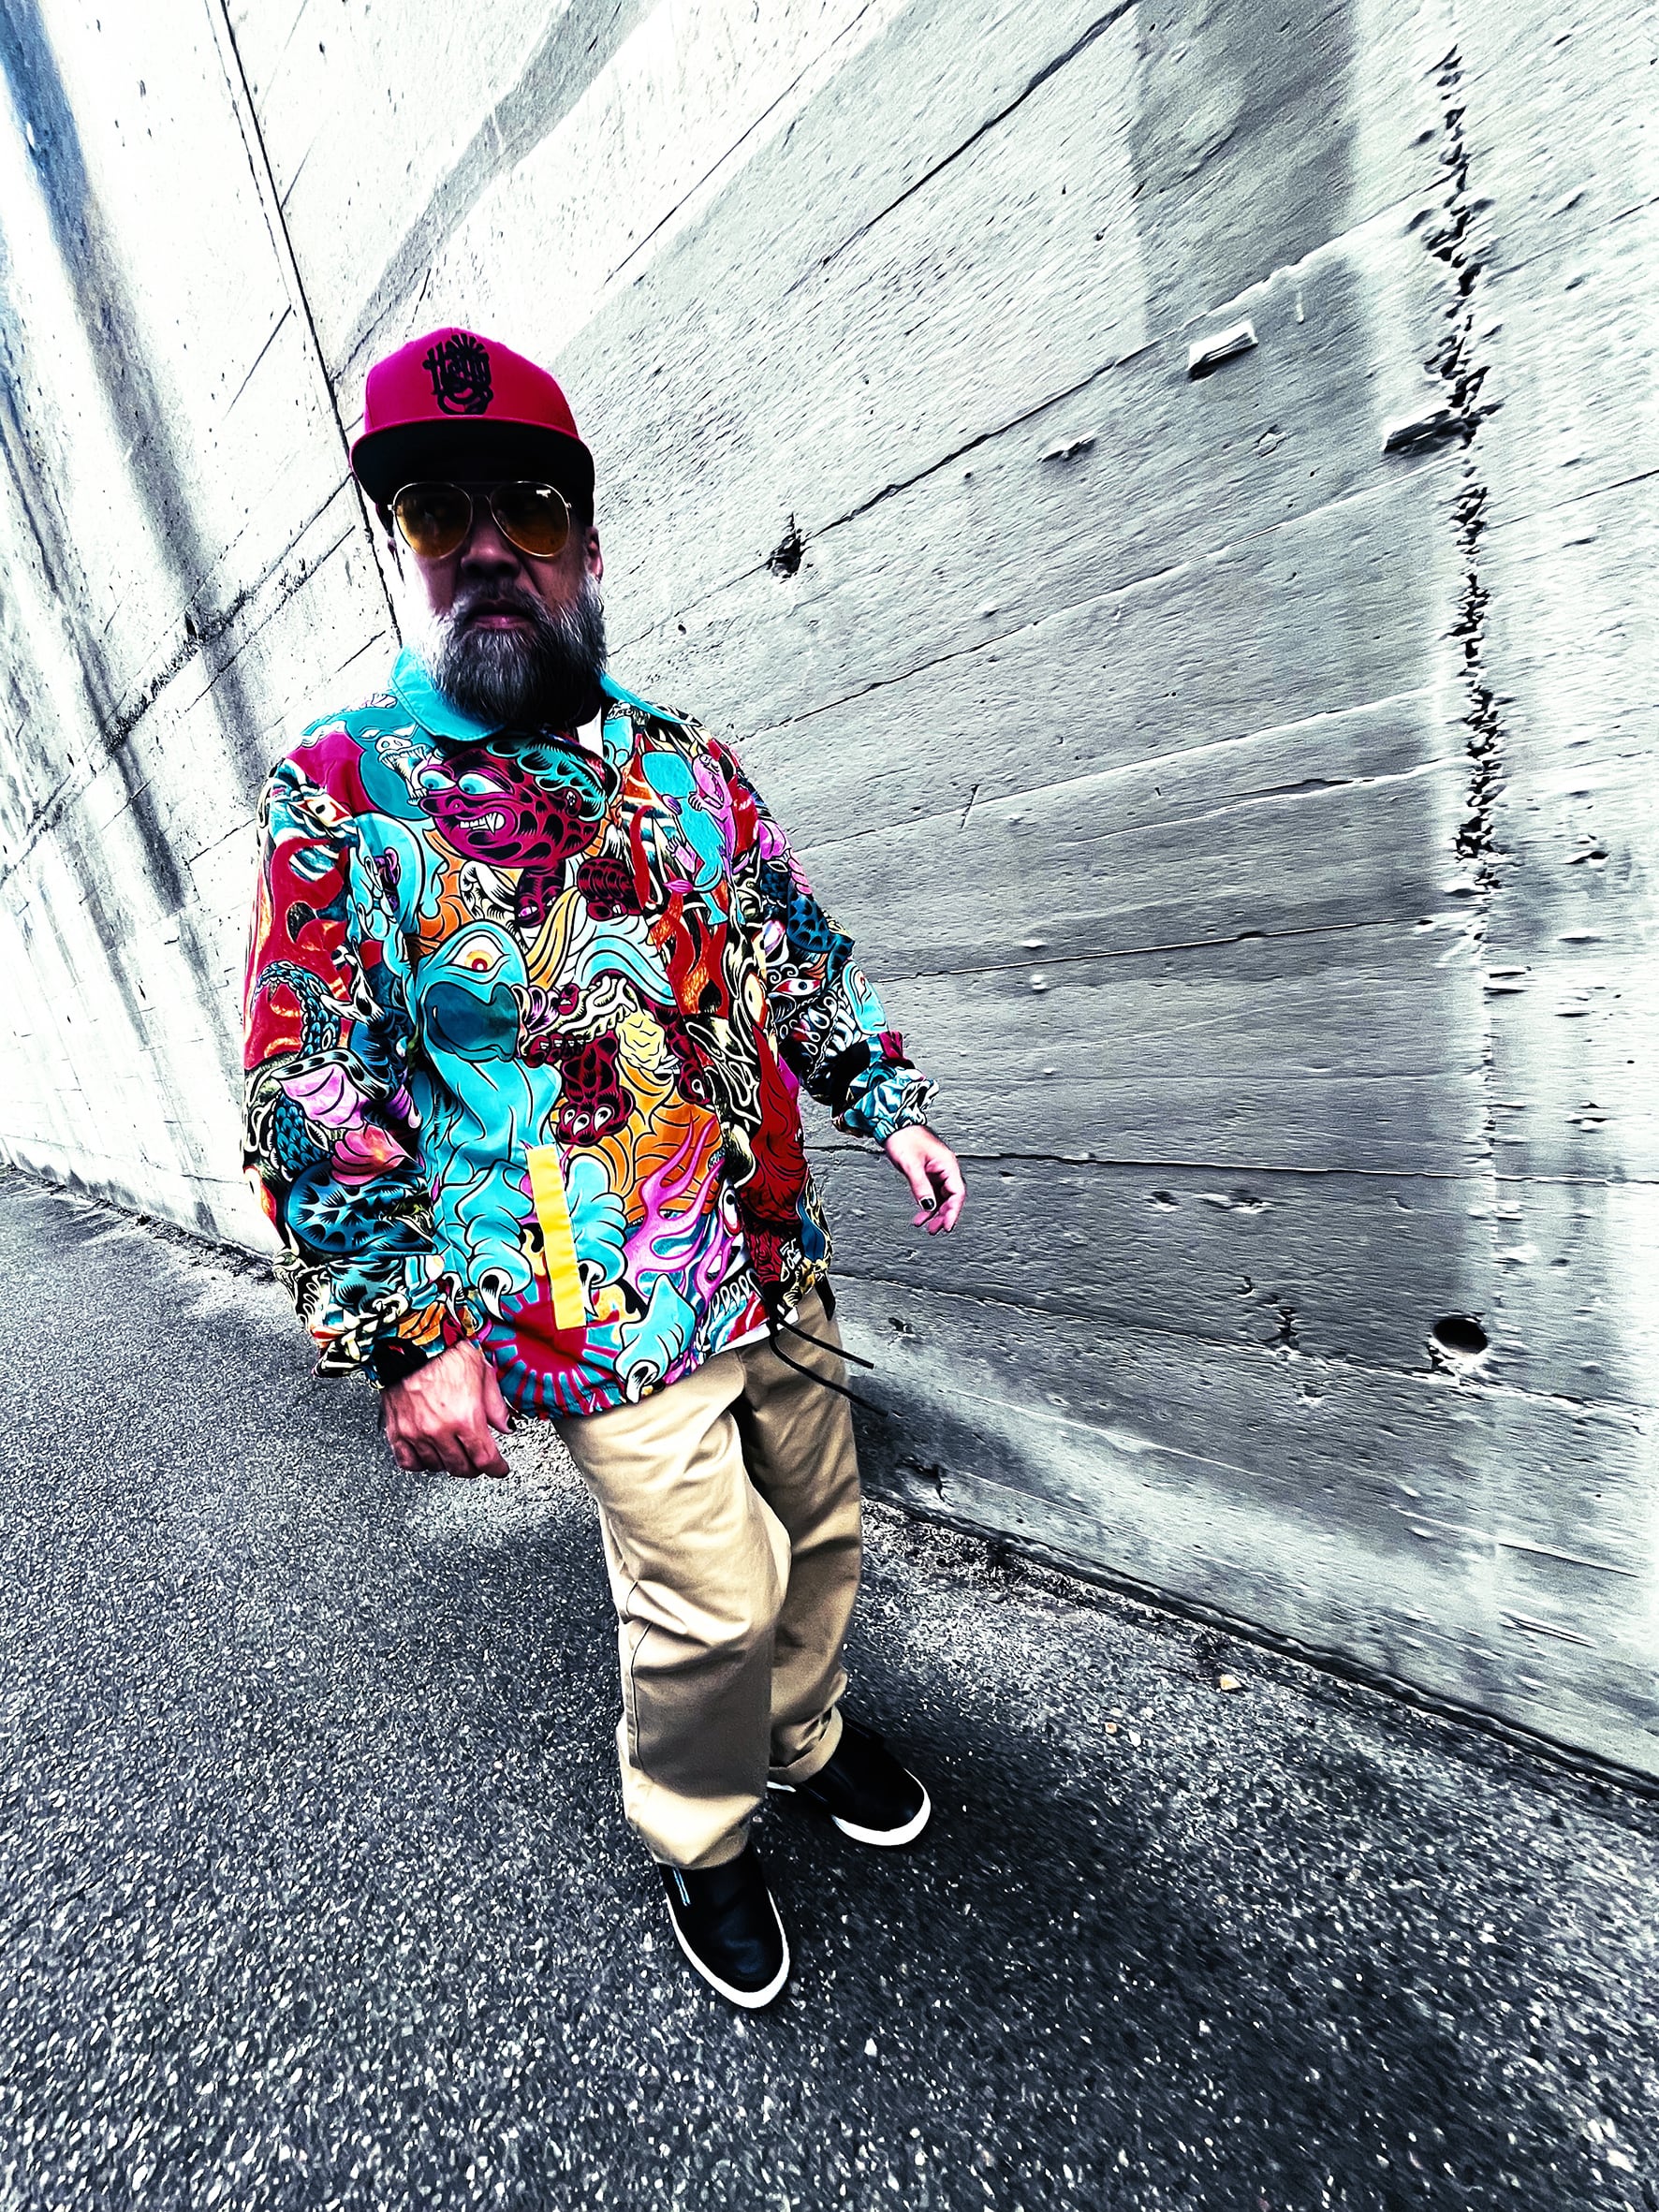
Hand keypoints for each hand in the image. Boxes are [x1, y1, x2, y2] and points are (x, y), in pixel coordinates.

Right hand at [383, 1339, 511, 1478]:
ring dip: (449, 1464)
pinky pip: (408, 1461)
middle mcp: (439, 1429)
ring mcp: (416, 1432)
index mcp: (465, 1416)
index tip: (500, 1468)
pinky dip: (420, 1463)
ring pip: (436, 1467)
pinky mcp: (397, 1430)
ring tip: (455, 1451)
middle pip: (461, 1468)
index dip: (497, 1468)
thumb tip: (506, 1426)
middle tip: (479, 1459)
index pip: (485, 1459)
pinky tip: (429, 1454)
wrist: (411, 1340)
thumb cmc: (446, 1351)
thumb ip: (496, 1405)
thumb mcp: (483, 1372)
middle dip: (475, 1467)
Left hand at [883, 1124, 965, 1235]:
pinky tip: (921, 1213)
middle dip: (944, 1215)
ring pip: (941, 1197)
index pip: (957, 1193)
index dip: (953, 1211)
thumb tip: (928, 1205)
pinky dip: (927, 1204)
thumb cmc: (904, 1137)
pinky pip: (932, 1192)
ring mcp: (937, 1170)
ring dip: (934, 1212)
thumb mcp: (911, 1164)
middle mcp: (945, 1168)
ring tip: (927, 1226)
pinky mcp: (928, 1172)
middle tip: (934, 1229)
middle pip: (951, 1197)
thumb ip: (920, 1186)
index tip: (947, 1225)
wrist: (893, 1124)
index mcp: (948, 1164)